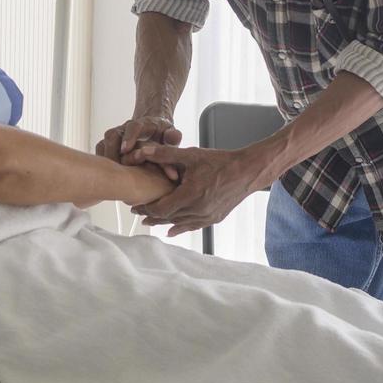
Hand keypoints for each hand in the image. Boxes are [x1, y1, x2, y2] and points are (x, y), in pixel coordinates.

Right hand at [95, 116, 182, 180]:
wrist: (152, 128)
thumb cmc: (162, 135)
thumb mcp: (170, 135)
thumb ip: (173, 137)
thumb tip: (174, 137)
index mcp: (142, 125)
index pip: (133, 126)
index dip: (129, 137)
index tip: (125, 149)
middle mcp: (125, 128)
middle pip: (112, 135)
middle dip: (112, 151)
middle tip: (115, 167)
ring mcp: (116, 136)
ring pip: (103, 143)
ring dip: (106, 159)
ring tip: (110, 175)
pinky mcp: (108, 144)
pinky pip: (100, 151)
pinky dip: (102, 162)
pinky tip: (107, 176)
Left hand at [127, 144, 263, 237]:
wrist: (247, 171)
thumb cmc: (221, 161)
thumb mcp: (191, 155)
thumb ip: (165, 155)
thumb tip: (144, 151)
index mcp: (190, 194)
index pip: (161, 208)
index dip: (146, 208)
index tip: (135, 205)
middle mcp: (198, 209)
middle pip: (168, 218)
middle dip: (151, 215)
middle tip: (138, 213)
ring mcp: (207, 216)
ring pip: (179, 224)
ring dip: (163, 223)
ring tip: (150, 220)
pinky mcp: (214, 219)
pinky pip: (192, 226)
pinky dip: (180, 228)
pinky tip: (171, 231)